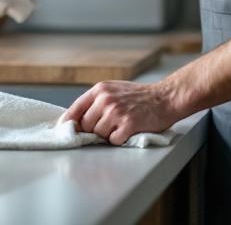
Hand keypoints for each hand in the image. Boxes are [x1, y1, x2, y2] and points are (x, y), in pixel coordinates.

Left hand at [62, 80, 181, 145]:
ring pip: (99, 134)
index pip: (76, 109)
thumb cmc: (140, 96)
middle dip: (95, 130)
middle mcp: (106, 99)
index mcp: (100, 90)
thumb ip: (97, 101)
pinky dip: (119, 140)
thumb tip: (77, 120)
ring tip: (121, 126)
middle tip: (109, 126)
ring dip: (108, 135)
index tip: (65, 131)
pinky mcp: (128, 124)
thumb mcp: (114, 90)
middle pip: (86, 125)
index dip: (69, 123)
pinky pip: (113, 141)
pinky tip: (128, 131)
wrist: (165, 98)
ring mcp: (117, 112)